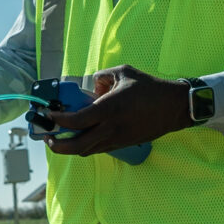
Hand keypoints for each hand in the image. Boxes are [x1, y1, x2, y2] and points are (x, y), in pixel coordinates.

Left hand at [44, 65, 191, 155]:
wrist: (174, 107)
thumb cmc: (150, 88)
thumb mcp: (123, 72)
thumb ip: (102, 77)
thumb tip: (92, 87)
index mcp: (108, 109)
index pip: (75, 121)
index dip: (58, 120)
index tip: (49, 115)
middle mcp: (110, 128)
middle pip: (76, 145)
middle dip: (57, 145)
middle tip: (48, 138)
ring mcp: (117, 139)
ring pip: (86, 150)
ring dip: (71, 147)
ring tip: (61, 138)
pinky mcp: (123, 144)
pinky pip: (98, 149)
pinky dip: (86, 146)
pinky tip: (82, 137)